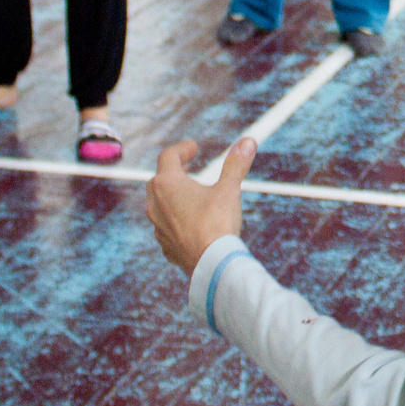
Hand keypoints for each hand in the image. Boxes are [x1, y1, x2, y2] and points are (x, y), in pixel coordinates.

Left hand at [148, 138, 254, 274]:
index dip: (182, 149)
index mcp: (167, 184)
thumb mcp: (229, 189)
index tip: (194, 148)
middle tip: (187, 167)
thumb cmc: (217, 224)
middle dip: (174, 171)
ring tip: (191, 195)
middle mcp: (156, 204)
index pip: (168, 156)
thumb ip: (235, 164)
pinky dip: (175, 218)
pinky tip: (190, 222)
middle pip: (159, 179)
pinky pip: (166, 225)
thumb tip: (248, 141)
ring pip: (159, 204)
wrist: (211, 264)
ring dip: (172, 196)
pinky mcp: (165, 244)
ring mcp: (158, 226)